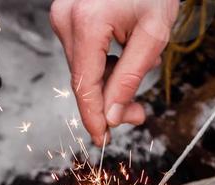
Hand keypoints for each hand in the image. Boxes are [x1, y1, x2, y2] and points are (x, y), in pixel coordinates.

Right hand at [50, 0, 177, 143]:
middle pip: (83, 80)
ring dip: (108, 81)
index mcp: (86, 23)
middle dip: (110, 100)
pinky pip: (82, 53)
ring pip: (83, 68)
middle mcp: (66, 19)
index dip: (94, 117)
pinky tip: (123, 55)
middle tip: (139, 113)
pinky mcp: (66, 16)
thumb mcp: (153, 35)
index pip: (84, 86)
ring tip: (138, 72)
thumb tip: (114, 116)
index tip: (102, 140)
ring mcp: (62, 16)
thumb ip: (130, 79)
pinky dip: (102, 63)